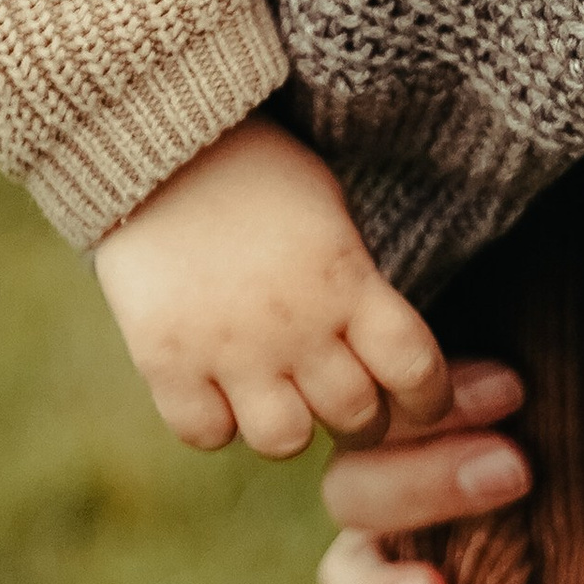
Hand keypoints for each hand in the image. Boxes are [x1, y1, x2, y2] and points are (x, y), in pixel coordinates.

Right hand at [93, 116, 452, 458]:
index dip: (428, 396)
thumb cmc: (254, 168)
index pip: (415, 369)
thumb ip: (353, 281)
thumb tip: (380, 347)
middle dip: (359, 412)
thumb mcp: (327, 210)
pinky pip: (206, 434)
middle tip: (342, 394)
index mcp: (345, 278)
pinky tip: (216, 387)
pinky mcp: (166, 361)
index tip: (419, 399)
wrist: (156, 142)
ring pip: (285, 441)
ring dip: (289, 422)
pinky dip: (216, 421)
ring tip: (277, 394)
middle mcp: (294, 324)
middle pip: (355, 415)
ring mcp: (228, 349)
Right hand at [317, 358, 532, 583]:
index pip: (394, 406)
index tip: (516, 392)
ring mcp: (374, 562)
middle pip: (358, 486)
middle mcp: (377, 494)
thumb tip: (533, 376)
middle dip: (430, 480)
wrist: (559, 526)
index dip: (447, 400)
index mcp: (399, 428)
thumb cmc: (546, 452)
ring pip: (345, 571)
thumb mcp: (529, 421)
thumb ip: (512, 399)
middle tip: (515, 472)